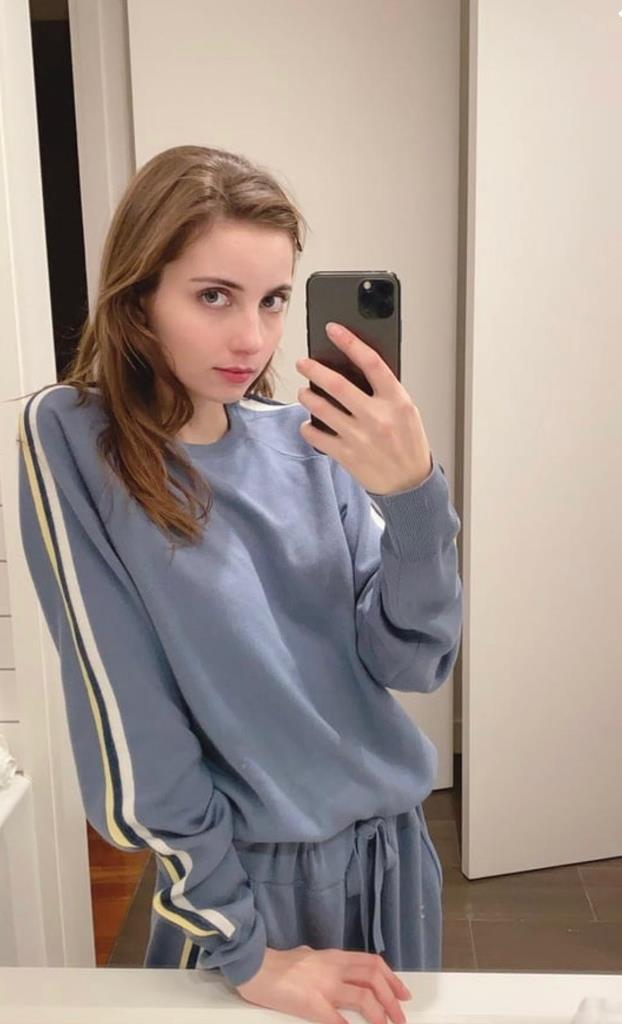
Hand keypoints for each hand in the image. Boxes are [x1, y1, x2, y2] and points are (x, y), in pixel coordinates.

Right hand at [236, 944, 411, 1023]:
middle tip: (400, 1017)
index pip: (372, 964)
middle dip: (392, 1000)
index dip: (392, 979)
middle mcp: (334, 968)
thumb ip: (325, 963)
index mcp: (334, 957)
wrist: (255, 966)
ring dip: (380, 1015)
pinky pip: (337, 1019)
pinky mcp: (311, 1004)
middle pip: (374, 979)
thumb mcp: (308, 955)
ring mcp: (324, 986)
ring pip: (363, 998)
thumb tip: (336, 969)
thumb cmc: (279, 964)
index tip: (402, 994)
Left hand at [296, 323, 432, 495]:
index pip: (371, 362)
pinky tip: (308, 424)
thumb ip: (384, 393)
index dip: (350, 341)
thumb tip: (353, 371)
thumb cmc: (409, 445)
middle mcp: (377, 417)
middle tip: (303, 363)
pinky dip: (308, 427)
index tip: (334, 330)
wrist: (410, 484)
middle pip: (337, 384)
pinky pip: (316, 436)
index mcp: (396, 401)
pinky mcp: (347, 455)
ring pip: (321, 408)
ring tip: (304, 393)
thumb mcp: (406, 412)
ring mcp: (360, 437)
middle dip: (314, 369)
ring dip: (307, 397)